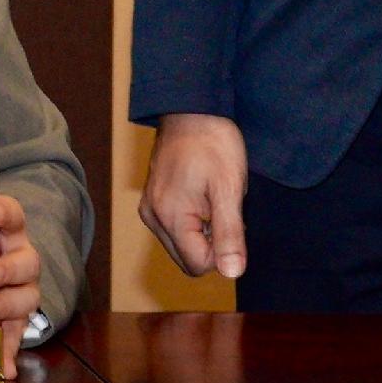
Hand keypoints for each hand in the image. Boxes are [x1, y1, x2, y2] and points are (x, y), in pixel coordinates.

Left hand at [0, 190, 41, 361]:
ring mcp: (22, 293)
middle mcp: (20, 263)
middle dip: (8, 267)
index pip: (13, 217)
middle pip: (26, 262)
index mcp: (7, 236)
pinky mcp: (17, 323)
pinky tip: (3, 367)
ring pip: (27, 298)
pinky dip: (8, 352)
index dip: (6, 213)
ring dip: (7, 306)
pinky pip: (16, 339)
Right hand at [141, 112, 249, 278]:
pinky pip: (174, 229)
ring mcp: (149, 208)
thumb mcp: (230, 188)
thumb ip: (229, 234)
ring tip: (213, 199)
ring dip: (203, 232)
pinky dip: (193, 222)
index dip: (223, 250)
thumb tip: (232, 273)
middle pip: (188, 259)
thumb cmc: (213, 144)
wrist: (192, 109)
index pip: (199, 265)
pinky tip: (203, 196)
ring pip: (181, 245)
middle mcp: (152, 216)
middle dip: (211, 243)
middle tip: (224, 208)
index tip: (232, 219)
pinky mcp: (151, 201)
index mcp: (169, 216)